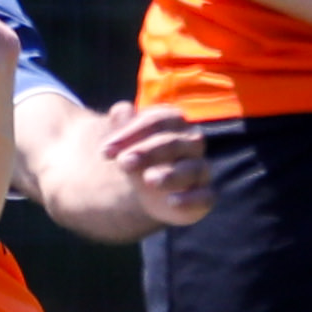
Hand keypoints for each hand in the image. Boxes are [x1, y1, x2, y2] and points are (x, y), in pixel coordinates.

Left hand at [99, 102, 217, 228]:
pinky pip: (205, 196)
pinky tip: (172, 202)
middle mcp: (191, 144)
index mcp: (174, 124)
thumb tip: (121, 110)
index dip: (132, 132)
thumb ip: (122, 125)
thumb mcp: (125, 141)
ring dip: (171, 175)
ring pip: (193, 169)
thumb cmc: (137, 157)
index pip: (159, 120)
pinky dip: (191, 199)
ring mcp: (199, 170)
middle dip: (147, 152)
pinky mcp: (203, 196)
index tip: (105, 151)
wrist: (146, 189)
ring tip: (148, 179)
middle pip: (174, 143)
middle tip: (123, 163)